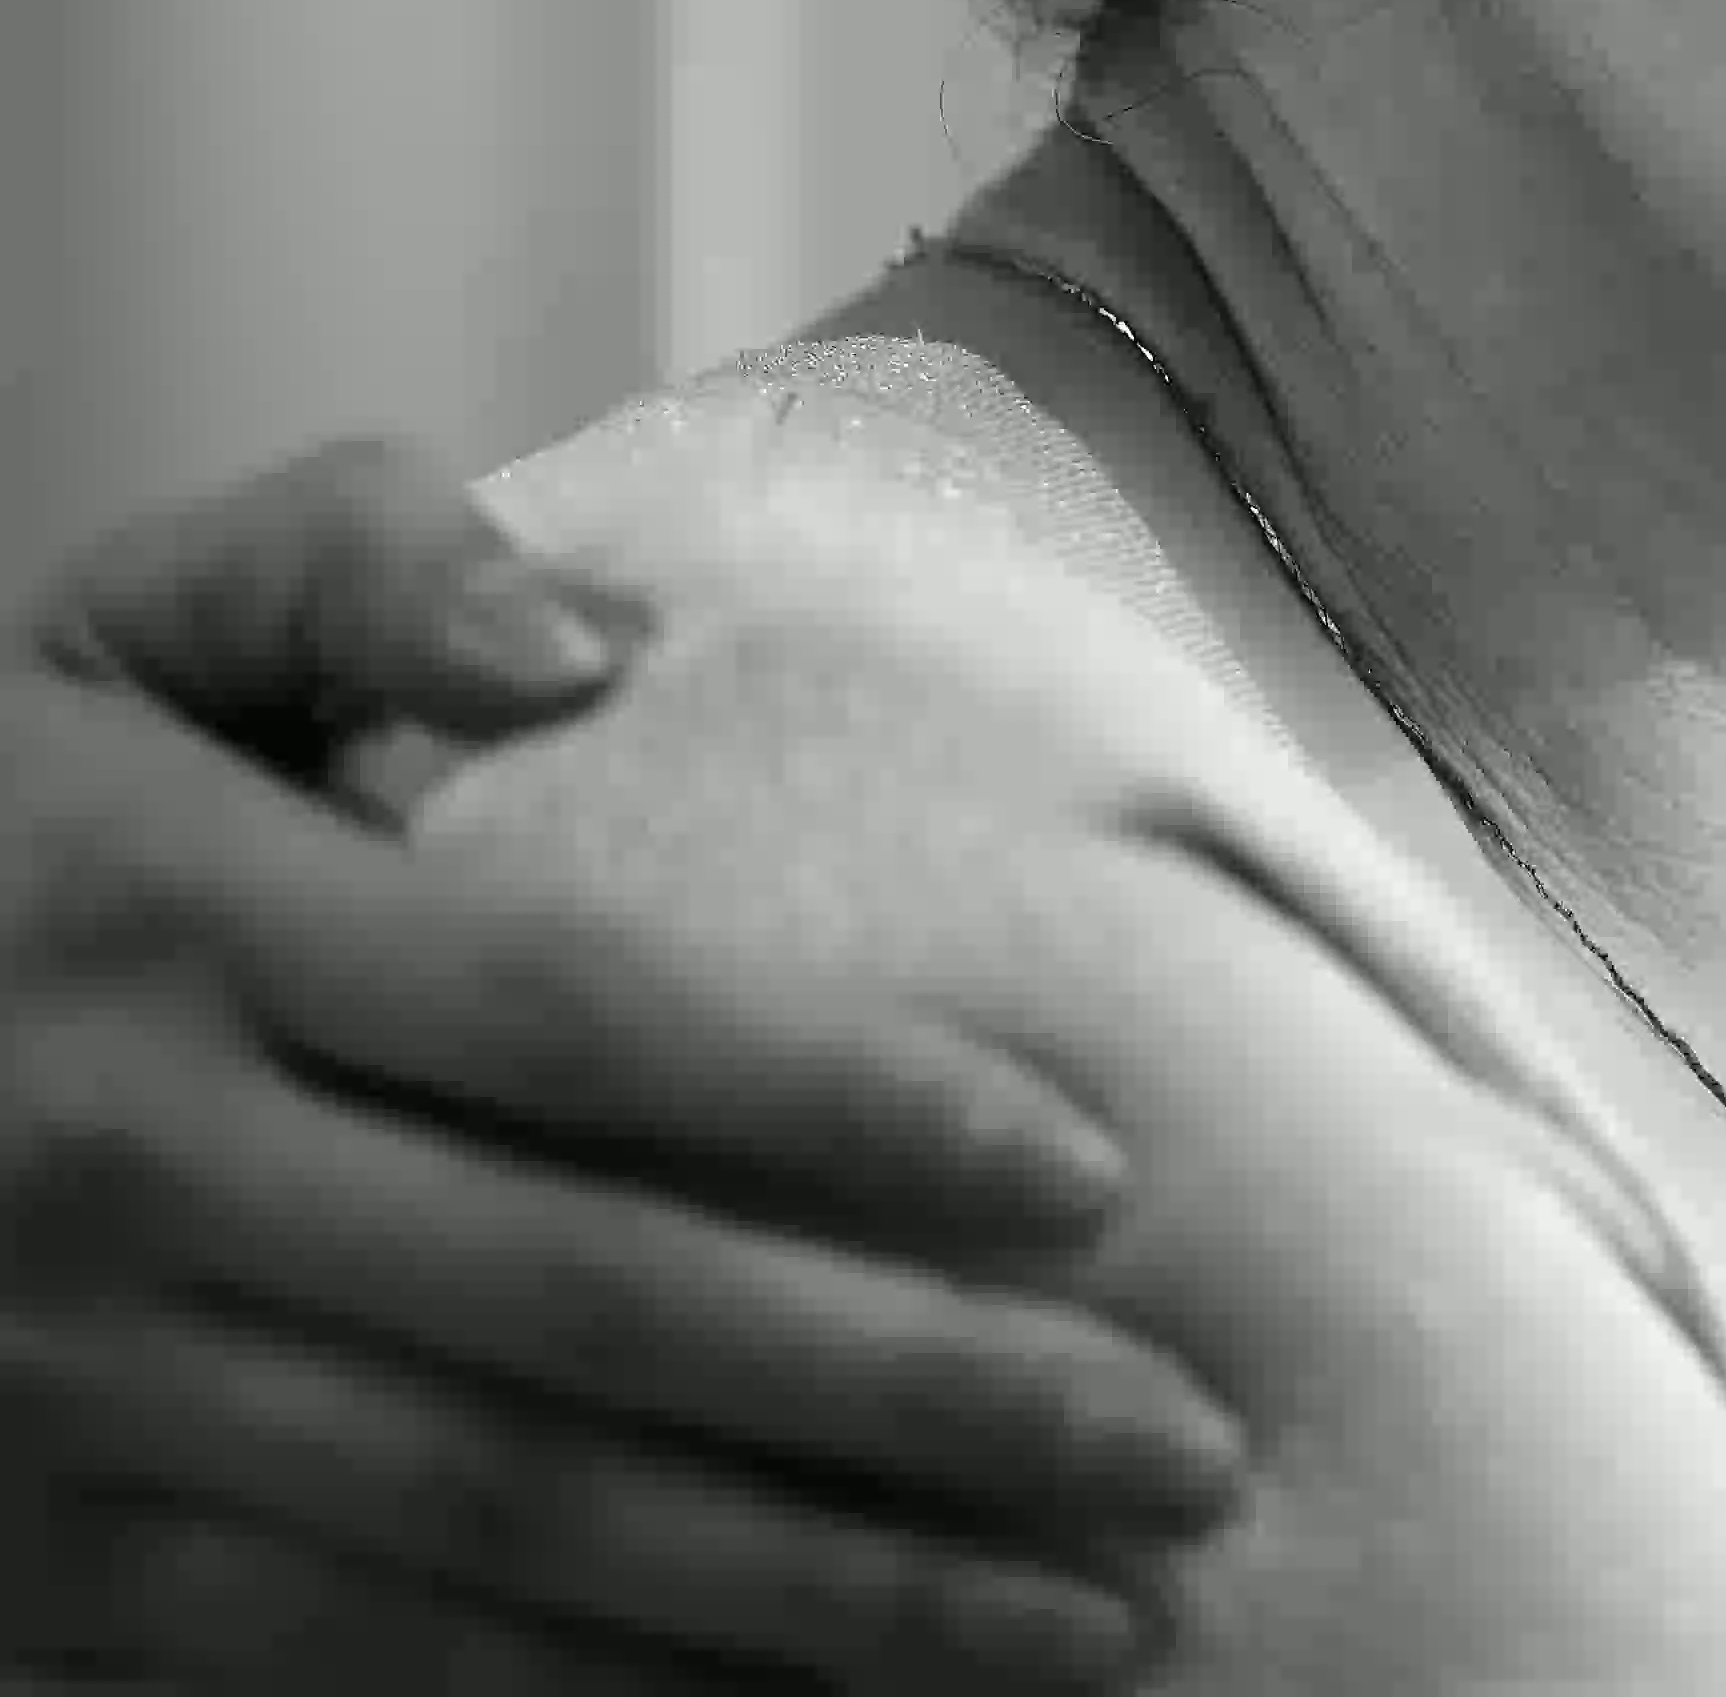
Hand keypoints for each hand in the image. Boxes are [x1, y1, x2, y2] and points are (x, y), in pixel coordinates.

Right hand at [3, 438, 1246, 1687]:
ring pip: (511, 1522)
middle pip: (592, 1308)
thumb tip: (587, 635)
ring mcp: (74, 1396)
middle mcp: (129, 1172)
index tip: (1096, 1176)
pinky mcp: (38, 1563)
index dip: (844, 1105)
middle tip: (1187, 1452)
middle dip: (918, 1398)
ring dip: (820, 1592)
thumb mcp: (117, 634)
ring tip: (1094, 1622)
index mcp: (179, 922)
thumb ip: (348, 561)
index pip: (579, 1024)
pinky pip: (360, 1658)